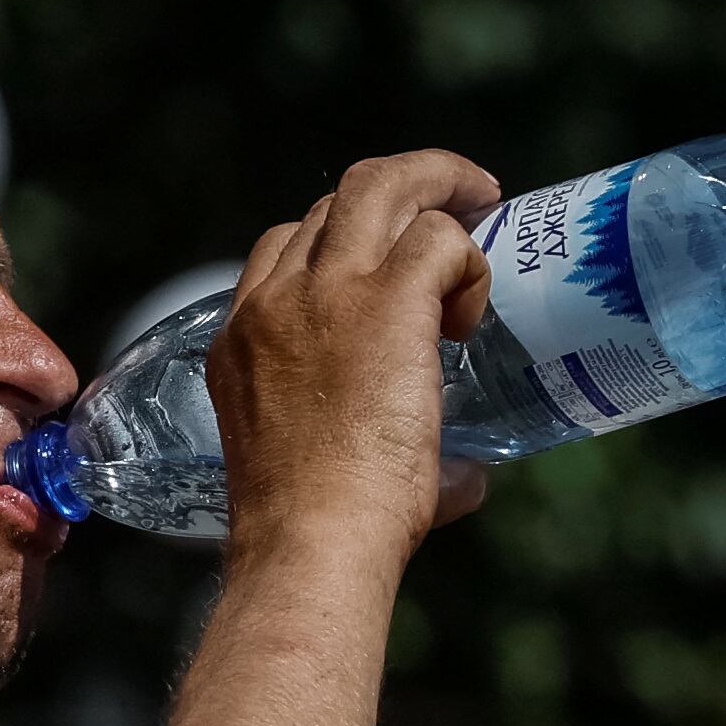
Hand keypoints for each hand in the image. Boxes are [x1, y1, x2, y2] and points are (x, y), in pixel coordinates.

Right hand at [205, 149, 499, 561]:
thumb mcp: (312, 463)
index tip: (390, 270)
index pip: (285, 245)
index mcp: (242, 337)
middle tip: (458, 211)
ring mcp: (326, 294)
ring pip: (384, 186)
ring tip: (483, 210)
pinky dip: (469, 264)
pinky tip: (472, 313)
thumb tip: (466, 475)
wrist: (309, 540)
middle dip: (404, 191)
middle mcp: (274, 301)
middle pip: (337, 197)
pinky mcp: (386, 303)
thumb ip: (383, 449)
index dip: (346, 242)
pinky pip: (440, 241)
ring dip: (441, 185)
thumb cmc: (313, 529)